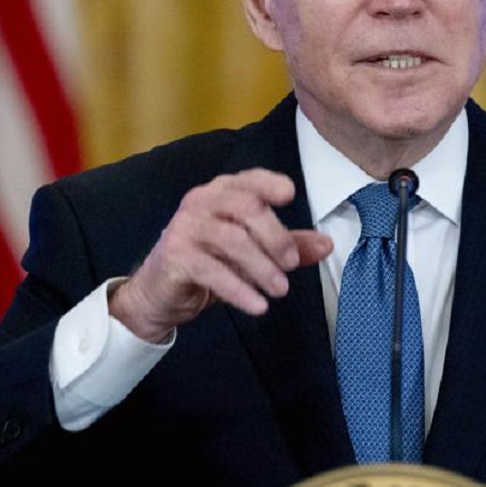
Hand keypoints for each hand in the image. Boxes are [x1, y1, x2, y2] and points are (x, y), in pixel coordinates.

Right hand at [109, 168, 332, 342]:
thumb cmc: (209, 264)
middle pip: (247, 208)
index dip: (270, 183)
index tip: (291, 195)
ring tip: (280, 290)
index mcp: (221, 193)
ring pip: (232, 239)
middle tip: (292, 264)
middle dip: (276, 237)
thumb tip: (327, 244)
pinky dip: (239, 289)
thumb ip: (288, 244)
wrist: (159, 294)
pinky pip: (212, 270)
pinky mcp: (175, 256)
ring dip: (262, 267)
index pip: (249, 180)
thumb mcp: (251, 253)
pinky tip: (258, 306)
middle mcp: (201, 202)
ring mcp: (185, 227)